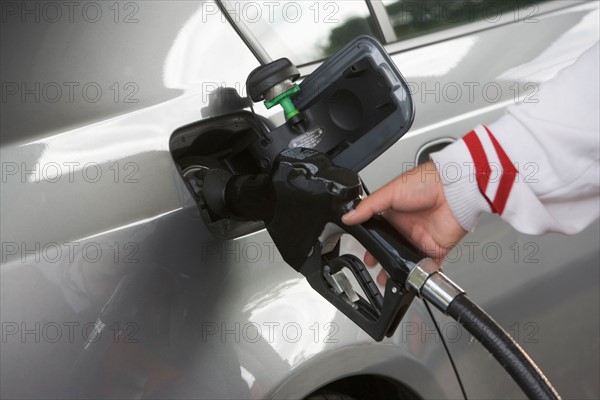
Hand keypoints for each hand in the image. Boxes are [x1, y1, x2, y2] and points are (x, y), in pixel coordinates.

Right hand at [341, 162, 466, 284]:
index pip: (379, 234)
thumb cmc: (426, 182)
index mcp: (394, 215)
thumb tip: (348, 216)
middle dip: (383, 262)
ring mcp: (421, 239)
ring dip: (398, 272)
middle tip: (375, 270)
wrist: (453, 190)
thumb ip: (368, 207)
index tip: (364, 254)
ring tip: (388, 282)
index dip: (371, 245)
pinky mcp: (435, 248)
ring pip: (406, 262)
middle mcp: (407, 228)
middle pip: (391, 251)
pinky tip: (412, 280)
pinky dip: (421, 274)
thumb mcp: (390, 192)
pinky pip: (428, 266)